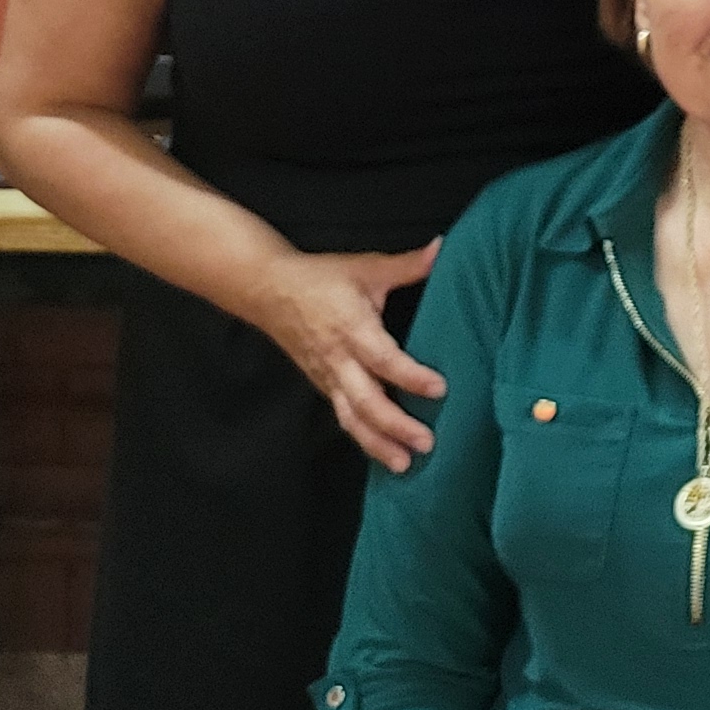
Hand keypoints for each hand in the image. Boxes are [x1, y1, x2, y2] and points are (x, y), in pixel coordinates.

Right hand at [236, 244, 446, 471]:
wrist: (266, 290)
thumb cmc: (320, 277)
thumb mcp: (365, 266)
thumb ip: (408, 264)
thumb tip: (443, 246)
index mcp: (352, 329)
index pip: (384, 360)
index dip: (411, 377)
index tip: (440, 389)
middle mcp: (338, 359)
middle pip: (366, 402)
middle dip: (396, 426)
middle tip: (427, 443)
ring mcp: (327, 376)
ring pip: (351, 418)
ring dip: (377, 443)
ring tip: (405, 464)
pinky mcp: (322, 384)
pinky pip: (343, 416)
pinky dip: (363, 437)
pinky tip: (384, 451)